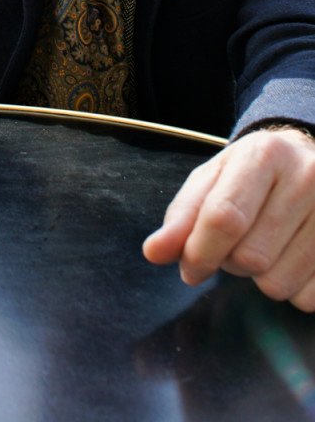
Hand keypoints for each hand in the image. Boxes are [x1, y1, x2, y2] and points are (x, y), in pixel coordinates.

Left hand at [142, 127, 314, 310]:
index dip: (199, 252)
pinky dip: (290, 288)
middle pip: (250, 257)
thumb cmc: (251, 173)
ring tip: (264, 244)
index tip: (189, 269)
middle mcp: (307, 178)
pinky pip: (307, 298)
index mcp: (264, 155)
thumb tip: (153, 253)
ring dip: (259, 277)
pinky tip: (290, 256)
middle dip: (230, 262)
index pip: (225, 218)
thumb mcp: (213, 179)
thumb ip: (182, 216)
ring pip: (278, 283)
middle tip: (235, 243)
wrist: (306, 160)